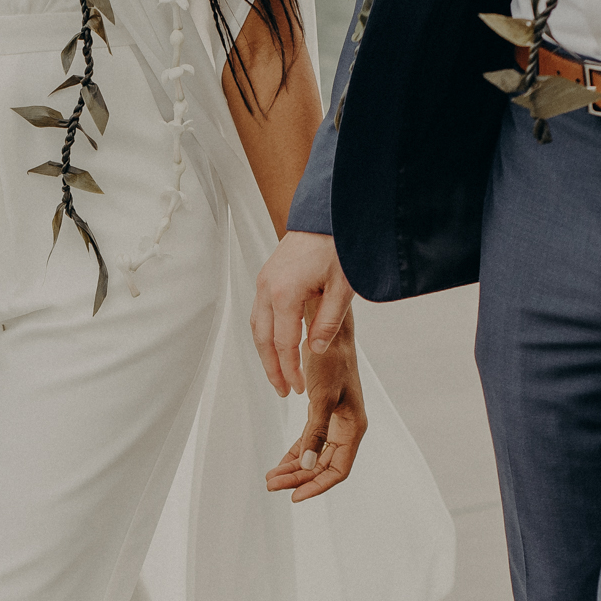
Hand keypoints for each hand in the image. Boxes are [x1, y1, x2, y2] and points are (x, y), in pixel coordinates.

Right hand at [252, 230, 354, 396]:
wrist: (329, 210)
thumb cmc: (338, 242)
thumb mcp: (342, 287)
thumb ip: (328, 323)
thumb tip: (315, 351)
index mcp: (284, 293)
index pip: (283, 344)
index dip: (290, 369)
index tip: (298, 388)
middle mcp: (268, 287)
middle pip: (263, 339)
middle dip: (272, 367)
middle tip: (283, 389)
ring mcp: (265, 279)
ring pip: (257, 325)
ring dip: (266, 351)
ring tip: (278, 371)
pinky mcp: (269, 274)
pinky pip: (260, 310)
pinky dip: (265, 332)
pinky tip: (277, 342)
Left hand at [264, 322, 366, 500]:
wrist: (329, 334)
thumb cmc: (332, 361)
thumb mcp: (323, 397)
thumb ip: (315, 432)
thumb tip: (307, 464)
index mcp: (353, 428)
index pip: (337, 470)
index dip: (317, 486)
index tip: (295, 497)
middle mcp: (347, 429)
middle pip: (322, 466)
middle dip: (298, 478)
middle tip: (272, 485)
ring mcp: (336, 423)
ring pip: (314, 456)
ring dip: (294, 469)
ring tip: (271, 478)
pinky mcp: (324, 415)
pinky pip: (309, 442)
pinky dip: (295, 453)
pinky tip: (281, 463)